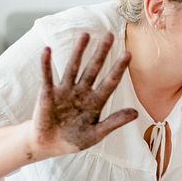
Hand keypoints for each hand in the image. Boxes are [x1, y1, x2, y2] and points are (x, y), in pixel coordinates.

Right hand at [31, 32, 137, 157]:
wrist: (49, 145)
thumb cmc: (74, 139)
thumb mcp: (96, 134)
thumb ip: (114, 122)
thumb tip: (135, 113)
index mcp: (95, 101)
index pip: (110, 82)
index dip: (118, 68)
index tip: (128, 54)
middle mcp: (82, 92)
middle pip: (93, 68)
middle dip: (101, 52)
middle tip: (109, 35)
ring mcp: (65, 91)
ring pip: (73, 67)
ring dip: (78, 52)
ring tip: (85, 35)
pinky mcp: (48, 94)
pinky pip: (47, 76)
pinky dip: (46, 64)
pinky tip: (47, 50)